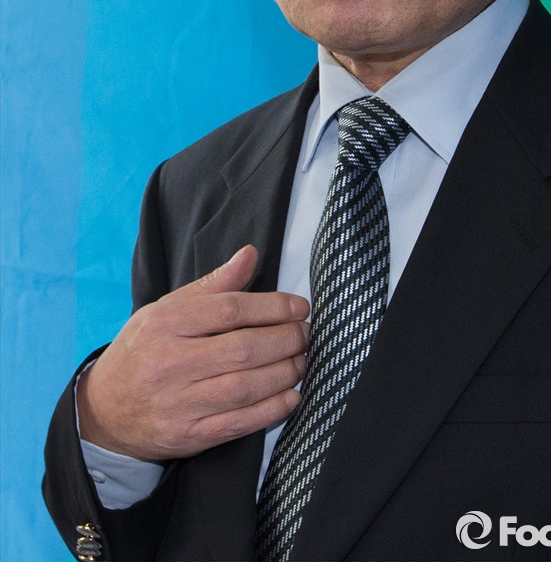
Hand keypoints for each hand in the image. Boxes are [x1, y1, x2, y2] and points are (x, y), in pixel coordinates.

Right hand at [76, 245, 308, 460]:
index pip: (230, 309)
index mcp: (165, 324)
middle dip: (285, 340)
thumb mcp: (167, 309)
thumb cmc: (144, 350)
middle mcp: (170, 363)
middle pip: (243, 349)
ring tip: (301, 360)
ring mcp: (178, 404)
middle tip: (305, 334)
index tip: (299, 307)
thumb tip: (250, 254)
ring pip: (246, 387)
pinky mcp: (188, 437)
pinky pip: (240, 423)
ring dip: (285, 373)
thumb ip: (213, 285)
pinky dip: (272, 409)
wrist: (103, 411)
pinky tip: (291, 395)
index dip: (273, 307)